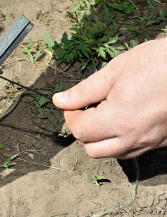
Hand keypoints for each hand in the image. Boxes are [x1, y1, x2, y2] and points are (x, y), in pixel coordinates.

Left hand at [53, 38, 166, 158]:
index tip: (72, 103)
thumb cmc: (156, 63)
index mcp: (118, 120)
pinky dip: (121, 141)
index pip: (80, 131)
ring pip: (113, 154)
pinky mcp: (162, 142)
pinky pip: (134, 150)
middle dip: (83, 131)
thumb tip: (59, 101)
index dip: (70, 116)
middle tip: (86, 110)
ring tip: (105, 115)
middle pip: (93, 150)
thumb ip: (83, 91)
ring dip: (101, 139)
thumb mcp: (114, 71)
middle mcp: (133, 138)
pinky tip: (125, 120)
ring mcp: (150, 143)